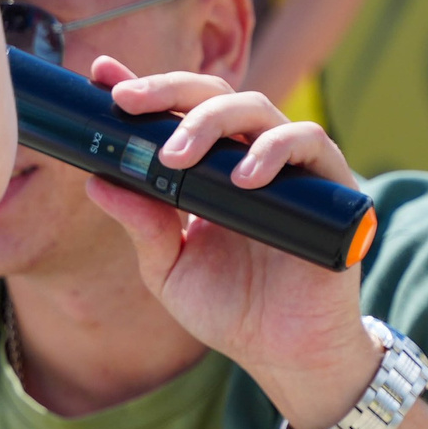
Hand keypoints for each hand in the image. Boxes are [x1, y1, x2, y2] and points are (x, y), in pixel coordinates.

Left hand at [81, 62, 379, 428]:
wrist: (285, 354)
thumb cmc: (230, 310)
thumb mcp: (170, 270)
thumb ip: (141, 227)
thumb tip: (96, 182)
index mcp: (208, 170)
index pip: (176, 113)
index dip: (144, 88)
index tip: (101, 74)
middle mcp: (248, 157)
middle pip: (213, 95)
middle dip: (167, 91)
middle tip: (129, 103)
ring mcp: (290, 168)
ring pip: (257, 109)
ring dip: (212, 123)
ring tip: (177, 159)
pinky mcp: (332, 186)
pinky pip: (310, 144)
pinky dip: (275, 150)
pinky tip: (245, 177)